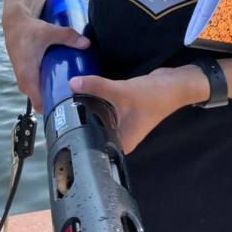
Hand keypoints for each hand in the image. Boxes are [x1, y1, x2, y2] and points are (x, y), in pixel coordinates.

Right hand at [3, 5, 89, 113]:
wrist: (14, 22)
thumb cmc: (28, 29)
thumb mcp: (49, 32)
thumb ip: (68, 36)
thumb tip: (86, 43)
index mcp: (27, 75)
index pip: (39, 103)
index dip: (54, 110)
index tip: (70, 110)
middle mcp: (25, 80)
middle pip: (43, 100)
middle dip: (59, 102)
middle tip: (79, 100)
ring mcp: (25, 78)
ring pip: (41, 93)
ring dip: (55, 94)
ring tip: (76, 92)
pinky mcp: (28, 73)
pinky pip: (39, 86)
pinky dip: (50, 86)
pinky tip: (65, 83)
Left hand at [69, 66, 202, 153]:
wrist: (174, 84)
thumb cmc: (152, 96)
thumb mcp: (122, 91)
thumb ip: (96, 86)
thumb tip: (71, 83)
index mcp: (121, 144)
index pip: (92, 149)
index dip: (76, 142)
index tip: (57, 133)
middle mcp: (120, 139)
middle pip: (93, 134)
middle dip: (78, 124)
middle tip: (56, 116)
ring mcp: (122, 126)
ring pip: (98, 121)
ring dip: (86, 113)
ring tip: (64, 106)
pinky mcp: (123, 113)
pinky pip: (104, 111)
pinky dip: (95, 105)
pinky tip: (82, 98)